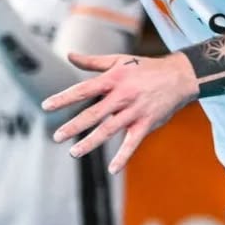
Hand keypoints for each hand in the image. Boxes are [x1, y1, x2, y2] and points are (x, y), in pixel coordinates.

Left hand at [43, 52, 198, 172]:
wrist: (178, 76)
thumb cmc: (144, 68)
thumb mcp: (118, 61)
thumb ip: (92, 62)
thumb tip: (69, 55)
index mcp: (112, 79)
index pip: (83, 89)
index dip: (64, 98)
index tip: (46, 106)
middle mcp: (122, 96)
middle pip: (94, 113)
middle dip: (74, 126)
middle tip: (56, 136)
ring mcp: (134, 111)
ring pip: (109, 129)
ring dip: (91, 142)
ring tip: (74, 152)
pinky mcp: (146, 124)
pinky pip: (133, 142)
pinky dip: (123, 156)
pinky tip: (112, 169)